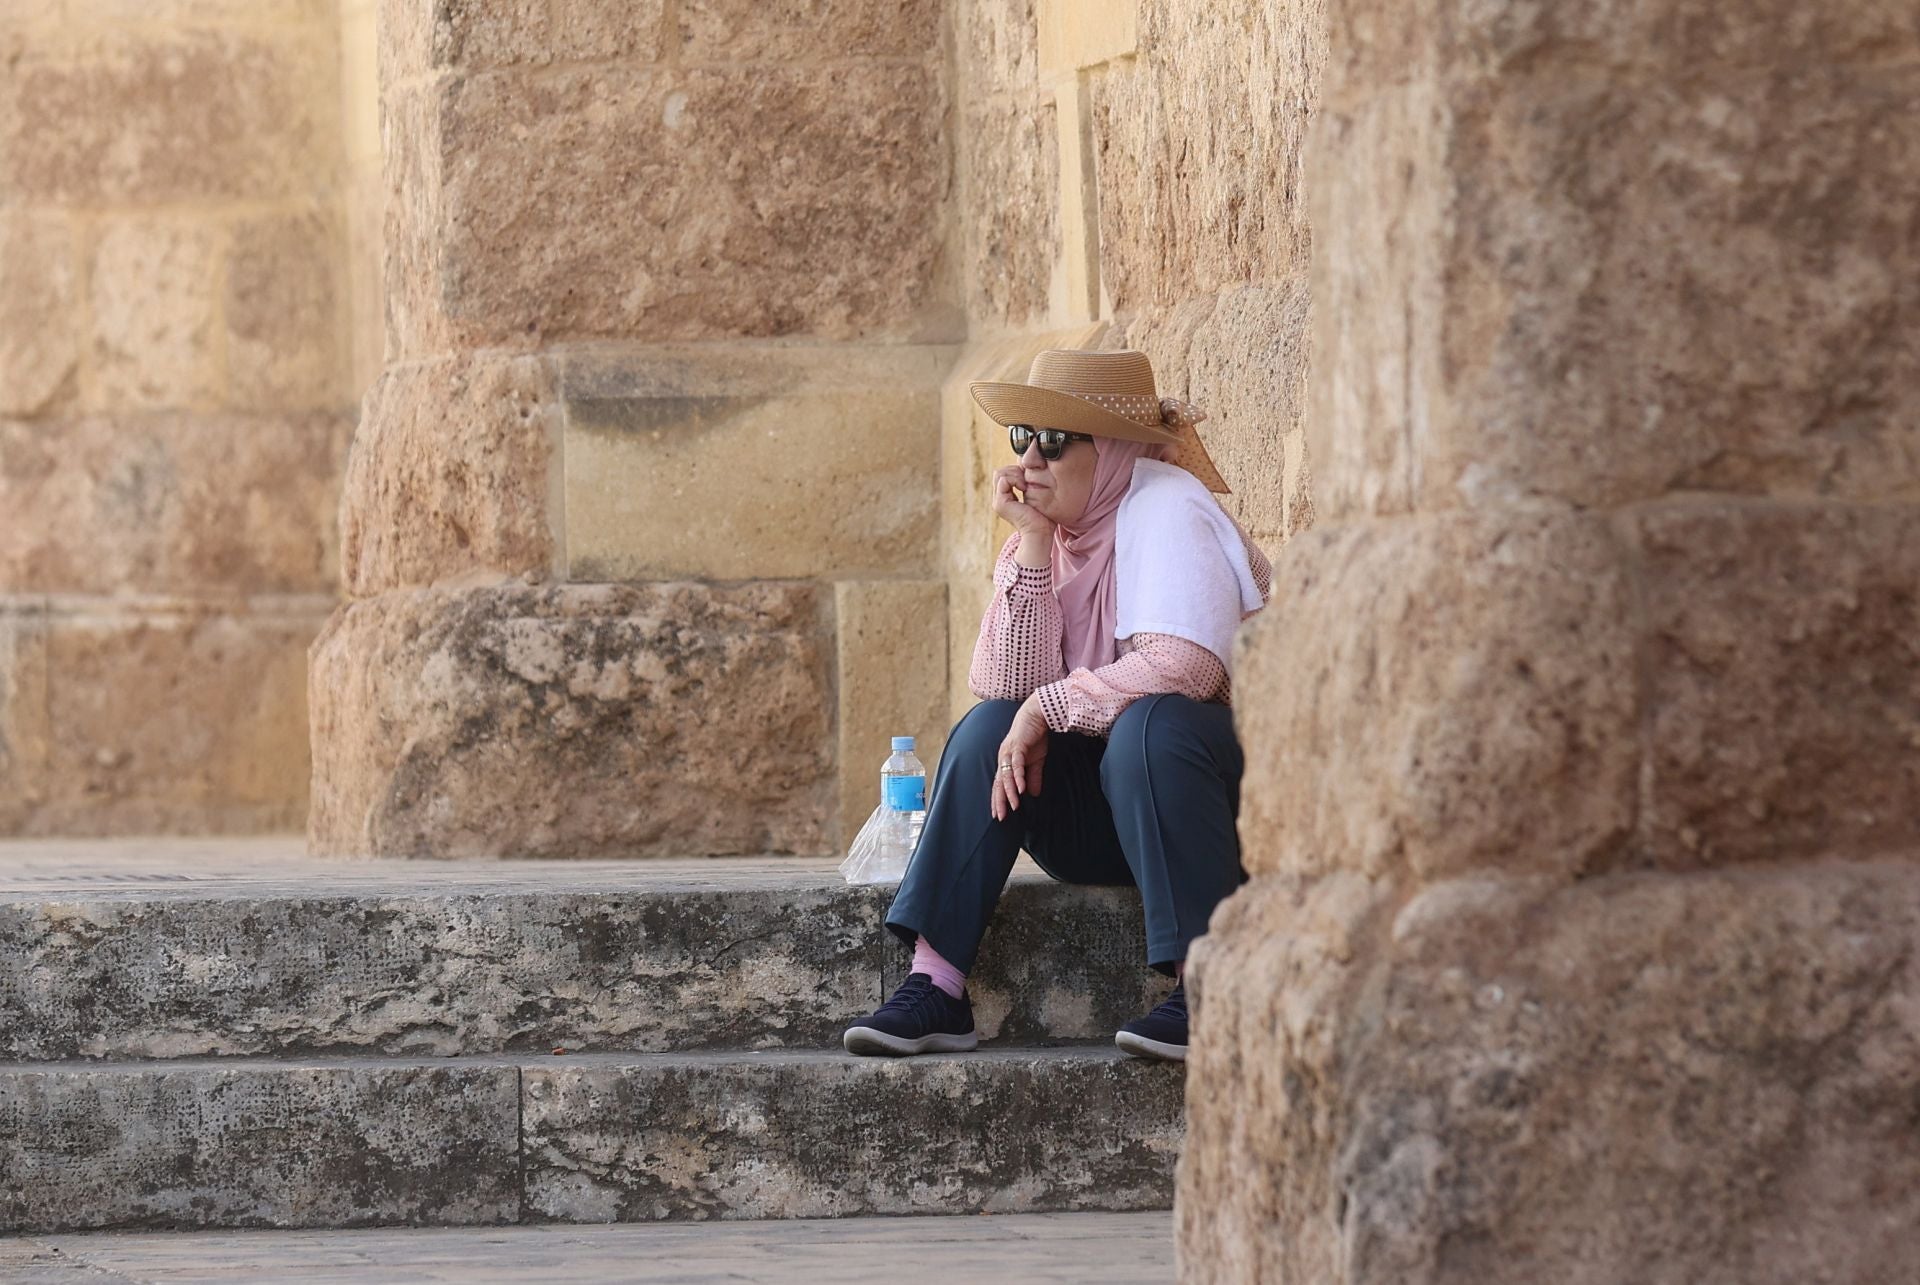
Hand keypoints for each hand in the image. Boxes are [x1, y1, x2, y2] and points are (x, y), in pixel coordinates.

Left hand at [991, 694, 1050, 821]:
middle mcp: (1004, 758)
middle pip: (998, 783)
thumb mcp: (1036, 761)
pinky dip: (1018, 777)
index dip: (999, 799)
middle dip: (999, 801)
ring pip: (1006, 776)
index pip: (999, 784)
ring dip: (1010, 792)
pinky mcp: (1017, 746)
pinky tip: (1021, 789)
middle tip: (1000, 817)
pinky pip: (1017, 765)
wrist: (1038, 715)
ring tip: (1013, 806)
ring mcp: (1009, 752)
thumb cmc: (1034, 736)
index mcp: (1006, 762)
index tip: (1000, 815)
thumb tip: (1032, 794)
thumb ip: (1033, 777)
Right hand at [992, 465, 1053, 540]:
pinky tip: (1024, 488)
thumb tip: (1031, 469)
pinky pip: (1003, 480)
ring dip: (1015, 474)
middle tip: (1028, 480)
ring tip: (1026, 485)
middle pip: (1000, 472)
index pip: (1004, 474)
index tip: (1030, 480)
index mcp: (1005, 497)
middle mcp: (999, 499)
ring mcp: (998, 502)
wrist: (1040, 532)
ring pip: (1000, 474)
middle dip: (1015, 470)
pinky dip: (1015, 479)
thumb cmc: (1043, 516)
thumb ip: (1029, 483)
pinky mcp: (1000, 503)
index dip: (1017, 471)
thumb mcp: (1035, 495)